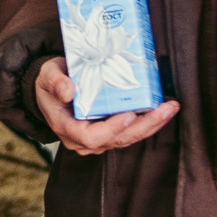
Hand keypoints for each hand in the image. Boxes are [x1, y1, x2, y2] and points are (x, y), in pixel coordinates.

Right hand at [33, 56, 177, 155]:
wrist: (52, 90)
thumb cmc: (49, 84)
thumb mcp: (47, 76)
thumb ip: (55, 82)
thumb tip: (68, 90)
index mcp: (67, 128)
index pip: (91, 137)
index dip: (111, 129)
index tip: (128, 115)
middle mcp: (83, 139)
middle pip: (117, 140)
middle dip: (143, 126)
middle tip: (163, 109)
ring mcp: (98, 138)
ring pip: (128, 138)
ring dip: (151, 124)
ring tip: (170, 108)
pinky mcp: (110, 132)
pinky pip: (130, 131)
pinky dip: (148, 121)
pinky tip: (163, 108)